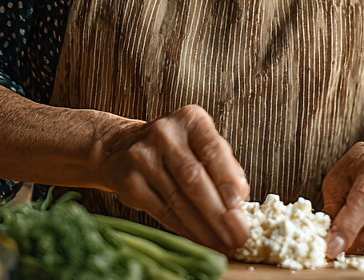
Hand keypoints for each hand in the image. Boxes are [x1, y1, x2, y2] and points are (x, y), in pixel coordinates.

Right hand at [93, 105, 250, 253]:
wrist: (123, 147)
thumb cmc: (175, 149)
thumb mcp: (201, 145)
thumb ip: (224, 167)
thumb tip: (240, 201)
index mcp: (190, 120)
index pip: (213, 149)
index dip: (228, 180)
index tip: (240, 206)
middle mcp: (164, 134)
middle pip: (194, 178)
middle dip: (219, 212)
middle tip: (238, 236)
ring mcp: (142, 157)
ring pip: (178, 199)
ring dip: (204, 228)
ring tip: (223, 244)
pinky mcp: (129, 182)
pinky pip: (162, 212)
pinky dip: (185, 230)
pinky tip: (200, 240)